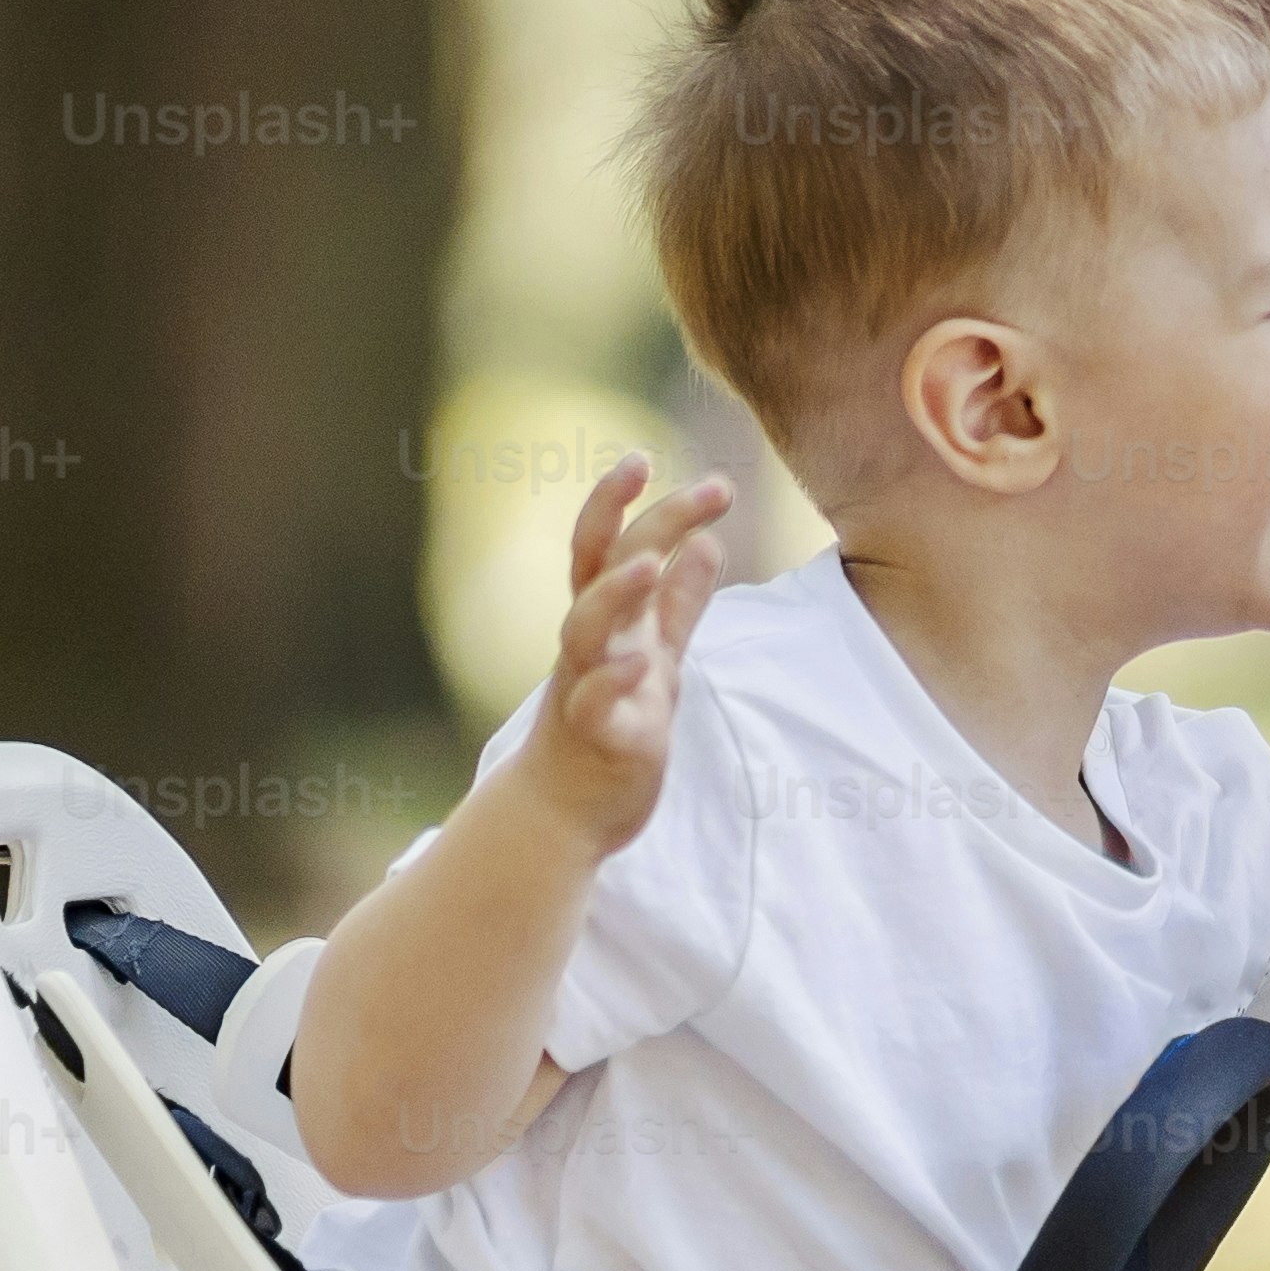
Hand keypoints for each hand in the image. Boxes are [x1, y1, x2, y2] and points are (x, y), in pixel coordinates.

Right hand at [513, 453, 729, 854]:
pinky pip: (595, 704)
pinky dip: (616, 681)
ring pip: (584, 630)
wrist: (563, 815)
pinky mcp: (594, 738)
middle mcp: (589, 646)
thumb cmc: (609, 728)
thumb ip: (679, 606)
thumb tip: (706, 544)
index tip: (645, 455)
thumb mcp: (657, 659)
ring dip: (615, 593)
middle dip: (625, 517)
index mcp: (607, 623)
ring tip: (651, 560)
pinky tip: (645, 664)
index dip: (622, 502)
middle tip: (665, 470)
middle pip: (596, 568)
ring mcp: (584, 688)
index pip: (606, 546)